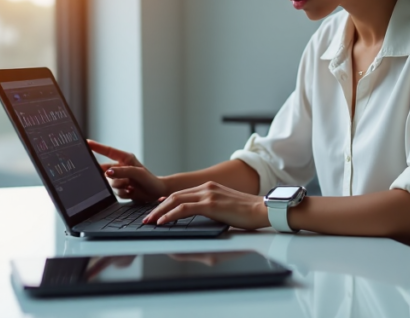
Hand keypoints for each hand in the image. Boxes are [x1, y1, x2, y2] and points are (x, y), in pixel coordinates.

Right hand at [88, 140, 168, 201]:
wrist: (156, 193)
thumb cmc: (149, 180)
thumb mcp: (136, 173)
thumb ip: (121, 171)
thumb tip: (107, 173)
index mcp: (124, 158)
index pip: (108, 151)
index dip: (96, 147)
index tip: (86, 143)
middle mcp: (120, 167)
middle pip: (105, 170)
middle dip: (111, 177)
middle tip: (121, 179)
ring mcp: (119, 178)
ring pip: (109, 183)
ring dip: (119, 186)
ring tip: (131, 186)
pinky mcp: (120, 188)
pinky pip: (114, 191)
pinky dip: (122, 193)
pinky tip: (131, 191)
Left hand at [142, 181, 269, 229]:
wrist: (263, 210)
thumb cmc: (247, 213)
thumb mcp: (224, 207)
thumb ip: (210, 208)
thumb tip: (197, 216)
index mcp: (209, 187)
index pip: (181, 194)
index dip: (166, 202)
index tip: (155, 210)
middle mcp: (206, 187)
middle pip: (174, 196)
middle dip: (157, 207)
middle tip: (147, 218)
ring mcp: (208, 194)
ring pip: (176, 201)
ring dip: (159, 211)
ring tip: (150, 221)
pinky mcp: (211, 204)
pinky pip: (184, 209)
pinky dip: (170, 215)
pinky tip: (162, 221)